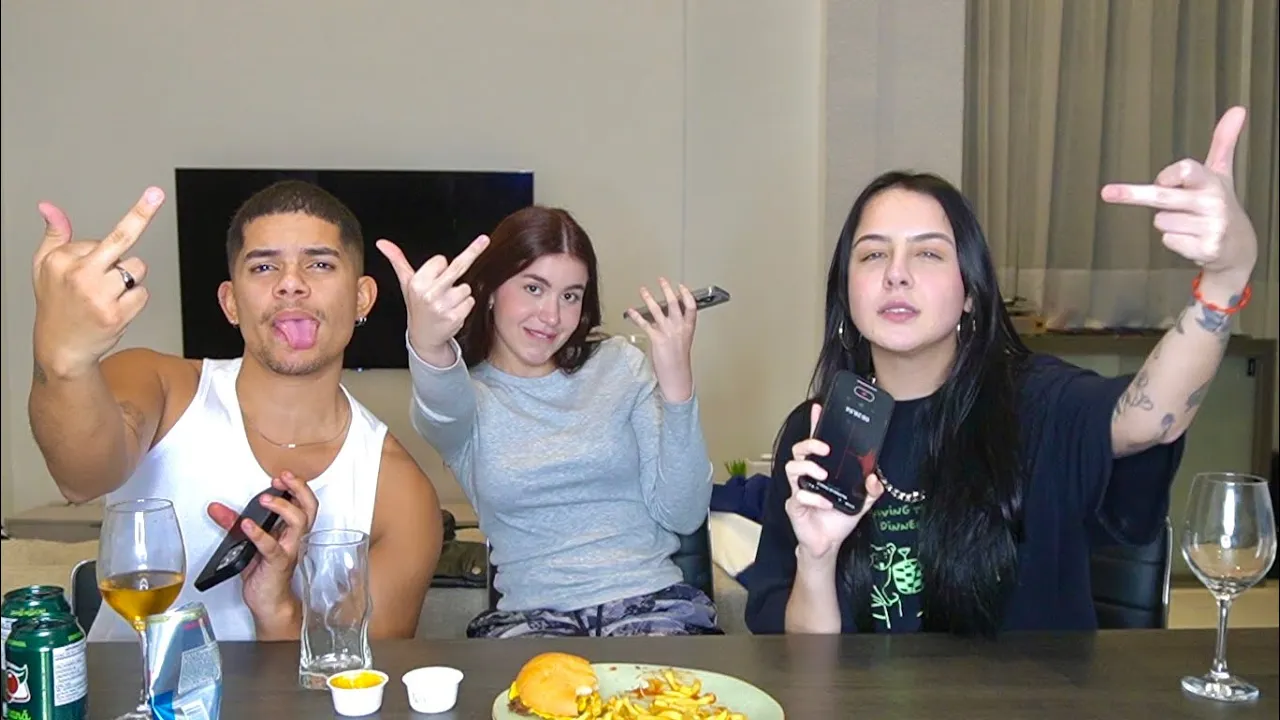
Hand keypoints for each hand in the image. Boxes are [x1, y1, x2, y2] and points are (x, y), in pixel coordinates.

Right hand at [31, 188, 164, 377]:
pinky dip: (134, 300)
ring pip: (137, 268)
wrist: (61, 347)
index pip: (103, 238)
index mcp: (62, 260)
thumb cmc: (55, 303)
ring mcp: (98, 295)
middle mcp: (79, 275)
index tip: (151, 194)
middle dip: (140, 216)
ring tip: (107, 294)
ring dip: (130, 278)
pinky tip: (115, 308)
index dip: (107, 247)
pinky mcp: (115, 314)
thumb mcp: (44, 267)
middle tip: (156, 194)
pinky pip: (142, 293)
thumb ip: (54, 236)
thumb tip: (49, 207)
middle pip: (121, 240)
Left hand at [207, 472, 317, 627]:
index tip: (282, 476)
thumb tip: (216, 508)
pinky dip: (259, 534)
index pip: (304, 502)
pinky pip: (272, 546)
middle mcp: (293, 537)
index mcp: (290, 530)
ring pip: (299, 523)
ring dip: (283, 507)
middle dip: (299, 489)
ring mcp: (288, 549)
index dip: (297, 486)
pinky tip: (247, 526)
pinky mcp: (277, 563)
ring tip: (266, 499)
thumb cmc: (264, 573)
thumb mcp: (247, 543)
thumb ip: (233, 524)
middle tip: (284, 478)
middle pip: (309, 508)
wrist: (269, 602)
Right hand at [377, 235, 489, 361]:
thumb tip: (382, 242)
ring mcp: (443, 307)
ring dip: (460, 294)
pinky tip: (453, 312)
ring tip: (447, 303)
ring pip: (466, 287)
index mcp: (417, 282)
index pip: (441, 260)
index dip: (440, 266)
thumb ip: (397, 260)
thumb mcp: (405, 283)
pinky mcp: (455, 318)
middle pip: (458, 266)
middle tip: (484, 240)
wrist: (423, 336)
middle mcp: (429, 294)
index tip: (435, 275)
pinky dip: (465, 306)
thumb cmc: (417, 305)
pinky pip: (471, 301)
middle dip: (474, 250)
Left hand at [626, 278, 696, 402]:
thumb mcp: (682, 341)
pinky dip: (636, 316)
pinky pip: (645, 323)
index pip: (691, 307)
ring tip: (643, 290)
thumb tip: (663, 318)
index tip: (681, 287)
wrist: (676, 375)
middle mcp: (679, 328)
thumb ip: (674, 328)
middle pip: (674, 303)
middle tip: (662, 280)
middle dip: (667, 290)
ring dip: (649, 298)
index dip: (686, 295)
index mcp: (688, 328)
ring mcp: (668, 332)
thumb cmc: (678, 361)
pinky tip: (630, 311)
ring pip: (658, 310)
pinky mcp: (657, 339)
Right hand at [785, 404, 883, 560]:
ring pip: (792, 468)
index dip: (815, 424)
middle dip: (809, 443)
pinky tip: (826, 503)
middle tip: (824, 448)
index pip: (816, 443)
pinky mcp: (794, 505)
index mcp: (822, 470)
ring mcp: (798, 489)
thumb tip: (874, 478)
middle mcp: (808, 476)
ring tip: (823, 475)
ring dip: (808, 467)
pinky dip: (814, 498)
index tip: (819, 410)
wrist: (828, 544)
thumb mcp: (862, 502)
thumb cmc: (838, 519)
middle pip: (798, 450)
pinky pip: (799, 495)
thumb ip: (871, 489)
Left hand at [1101, 106, 1257, 291]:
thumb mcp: (1221, 173)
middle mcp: (1214, 202)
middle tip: (1106, 192)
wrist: (1239, 247)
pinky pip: (1167, 241)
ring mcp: (1212, 226)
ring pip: (1160, 221)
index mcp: (1213, 181)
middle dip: (1132, 194)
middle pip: (1162, 196)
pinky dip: (1175, 242)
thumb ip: (1223, 142)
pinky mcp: (1206, 249)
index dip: (1167, 175)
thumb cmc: (1220, 205)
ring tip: (1191, 225)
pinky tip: (1193, 240)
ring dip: (1169, 224)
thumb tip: (1237, 109)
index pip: (1185, 170)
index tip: (1159, 180)